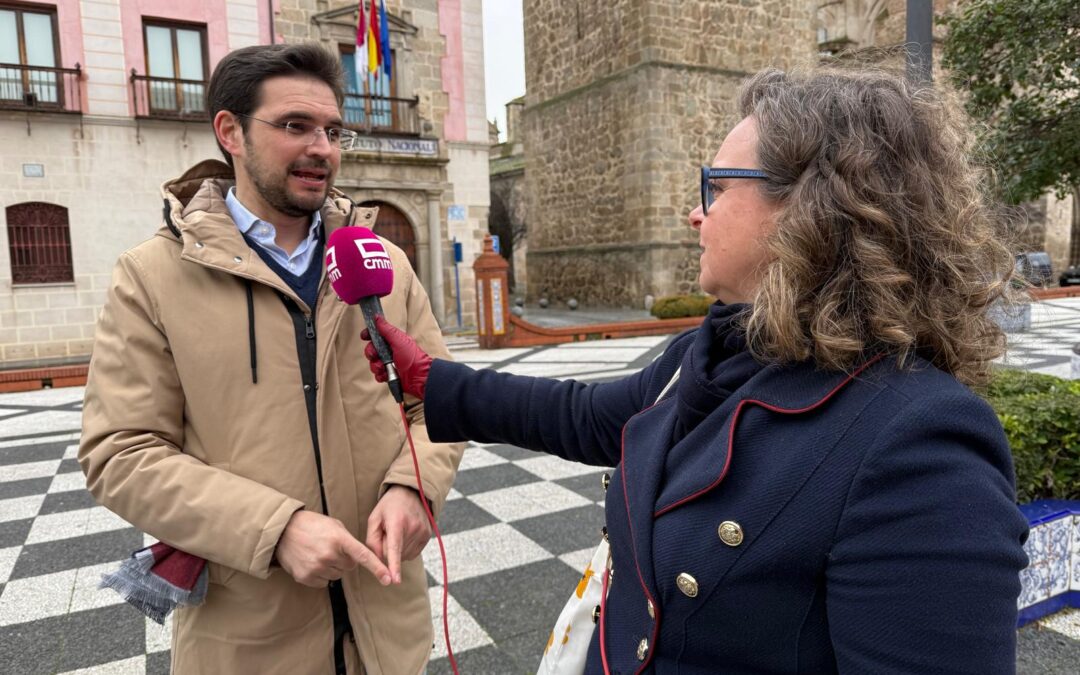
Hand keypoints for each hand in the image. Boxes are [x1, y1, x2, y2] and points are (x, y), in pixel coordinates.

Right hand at [276, 510, 391, 587]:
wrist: (283, 531)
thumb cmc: (312, 525)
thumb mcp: (334, 526)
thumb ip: (348, 541)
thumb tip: (358, 559)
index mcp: (339, 538)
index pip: (363, 556)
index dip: (377, 568)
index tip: (389, 579)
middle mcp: (329, 554)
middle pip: (350, 567)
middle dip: (345, 560)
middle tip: (331, 548)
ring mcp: (316, 567)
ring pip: (337, 575)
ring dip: (333, 567)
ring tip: (319, 553)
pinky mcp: (305, 577)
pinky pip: (324, 582)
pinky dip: (321, 574)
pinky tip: (312, 561)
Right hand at [361, 315, 432, 398]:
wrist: (419, 376)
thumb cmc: (412, 357)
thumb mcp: (399, 340)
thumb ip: (387, 329)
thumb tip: (377, 317)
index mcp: (393, 341)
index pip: (376, 335)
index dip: (369, 335)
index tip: (364, 336)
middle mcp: (390, 351)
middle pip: (372, 349)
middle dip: (371, 353)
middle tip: (375, 355)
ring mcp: (389, 363)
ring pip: (373, 363)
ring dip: (376, 366)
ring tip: (384, 368)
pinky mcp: (388, 375)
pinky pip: (377, 375)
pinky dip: (380, 375)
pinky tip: (386, 375)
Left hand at [365, 485, 432, 583]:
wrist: (411, 492)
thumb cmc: (389, 506)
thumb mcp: (374, 518)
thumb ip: (372, 540)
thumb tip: (379, 560)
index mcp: (397, 522)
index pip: (394, 548)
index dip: (394, 566)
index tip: (395, 581)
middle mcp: (413, 528)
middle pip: (396, 554)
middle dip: (388, 548)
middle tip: (388, 531)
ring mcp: (423, 532)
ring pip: (404, 556)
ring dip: (397, 549)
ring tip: (398, 531)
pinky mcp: (428, 536)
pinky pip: (412, 554)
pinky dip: (406, 549)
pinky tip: (405, 536)